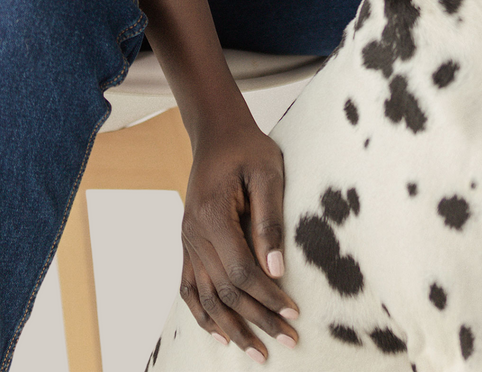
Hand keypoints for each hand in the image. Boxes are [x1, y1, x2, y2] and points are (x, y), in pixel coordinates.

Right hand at [180, 115, 299, 360]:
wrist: (217, 132)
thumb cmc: (247, 147)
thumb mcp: (268, 171)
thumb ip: (270, 219)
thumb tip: (276, 269)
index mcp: (213, 214)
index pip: (241, 271)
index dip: (268, 297)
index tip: (295, 312)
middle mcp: (193, 233)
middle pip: (225, 290)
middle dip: (258, 320)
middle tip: (288, 340)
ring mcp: (187, 240)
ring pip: (206, 297)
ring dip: (232, 327)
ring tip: (257, 352)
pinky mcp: (188, 242)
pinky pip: (190, 287)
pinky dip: (203, 314)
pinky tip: (221, 334)